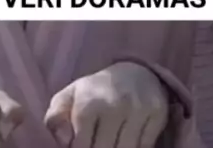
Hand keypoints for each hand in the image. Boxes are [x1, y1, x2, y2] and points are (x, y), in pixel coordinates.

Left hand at [44, 61, 168, 147]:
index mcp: (88, 103)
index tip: (80, 147)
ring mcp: (138, 110)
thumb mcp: (70, 97)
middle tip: (96, 143)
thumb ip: (56, 117)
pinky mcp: (157, 114)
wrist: (134, 72)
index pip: (81, 146)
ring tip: (109, 142)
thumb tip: (62, 141)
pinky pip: (145, 147)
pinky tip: (125, 140)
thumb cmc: (95, 91)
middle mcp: (114, 105)